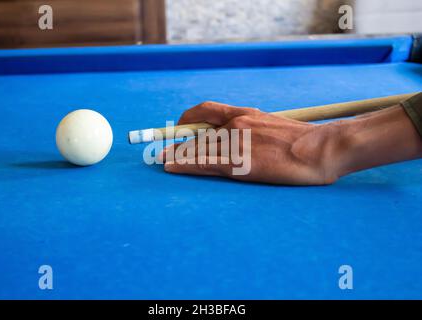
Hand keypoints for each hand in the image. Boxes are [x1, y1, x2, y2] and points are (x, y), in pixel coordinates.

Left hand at [160, 101, 344, 184]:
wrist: (322, 149)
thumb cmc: (304, 141)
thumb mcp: (274, 126)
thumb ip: (254, 129)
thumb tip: (241, 136)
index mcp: (246, 114)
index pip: (206, 110)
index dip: (187, 118)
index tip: (178, 126)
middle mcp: (237, 125)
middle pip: (197, 133)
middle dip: (178, 142)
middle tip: (161, 150)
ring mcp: (237, 144)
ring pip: (198, 149)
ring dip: (177, 155)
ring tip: (162, 161)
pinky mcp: (240, 164)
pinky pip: (204, 164)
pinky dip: (184, 165)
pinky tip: (171, 167)